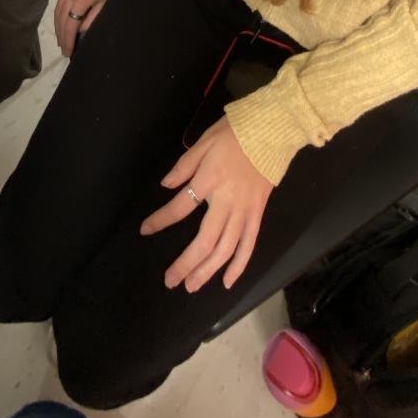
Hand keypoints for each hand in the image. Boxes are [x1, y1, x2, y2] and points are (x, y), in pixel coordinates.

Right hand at [54, 0, 129, 56]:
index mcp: (80, 0)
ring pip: (58, 7)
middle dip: (61, 34)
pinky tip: (63, 15)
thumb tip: (81, 30)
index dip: (68, 40)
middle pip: (60, 17)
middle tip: (62, 47)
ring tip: (61, 35)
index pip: (70, 25)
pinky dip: (60, 9)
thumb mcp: (107, 1)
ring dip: (58, 23)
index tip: (67, 52)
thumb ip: (92, 18)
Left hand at [140, 116, 272, 292]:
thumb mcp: (203, 142)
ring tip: (192, 285)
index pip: (180, 207)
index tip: (146, 230)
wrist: (271, 132)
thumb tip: (165, 186)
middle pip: (204, 241)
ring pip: (226, 249)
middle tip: (170, 280)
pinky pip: (248, 244)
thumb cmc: (235, 134)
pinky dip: (239, 265)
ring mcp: (245, 211)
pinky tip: (228, 281)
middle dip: (185, 263)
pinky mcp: (258, 214)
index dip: (161, 221)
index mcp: (209, 181)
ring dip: (208, 270)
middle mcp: (227, 202)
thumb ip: (184, 166)